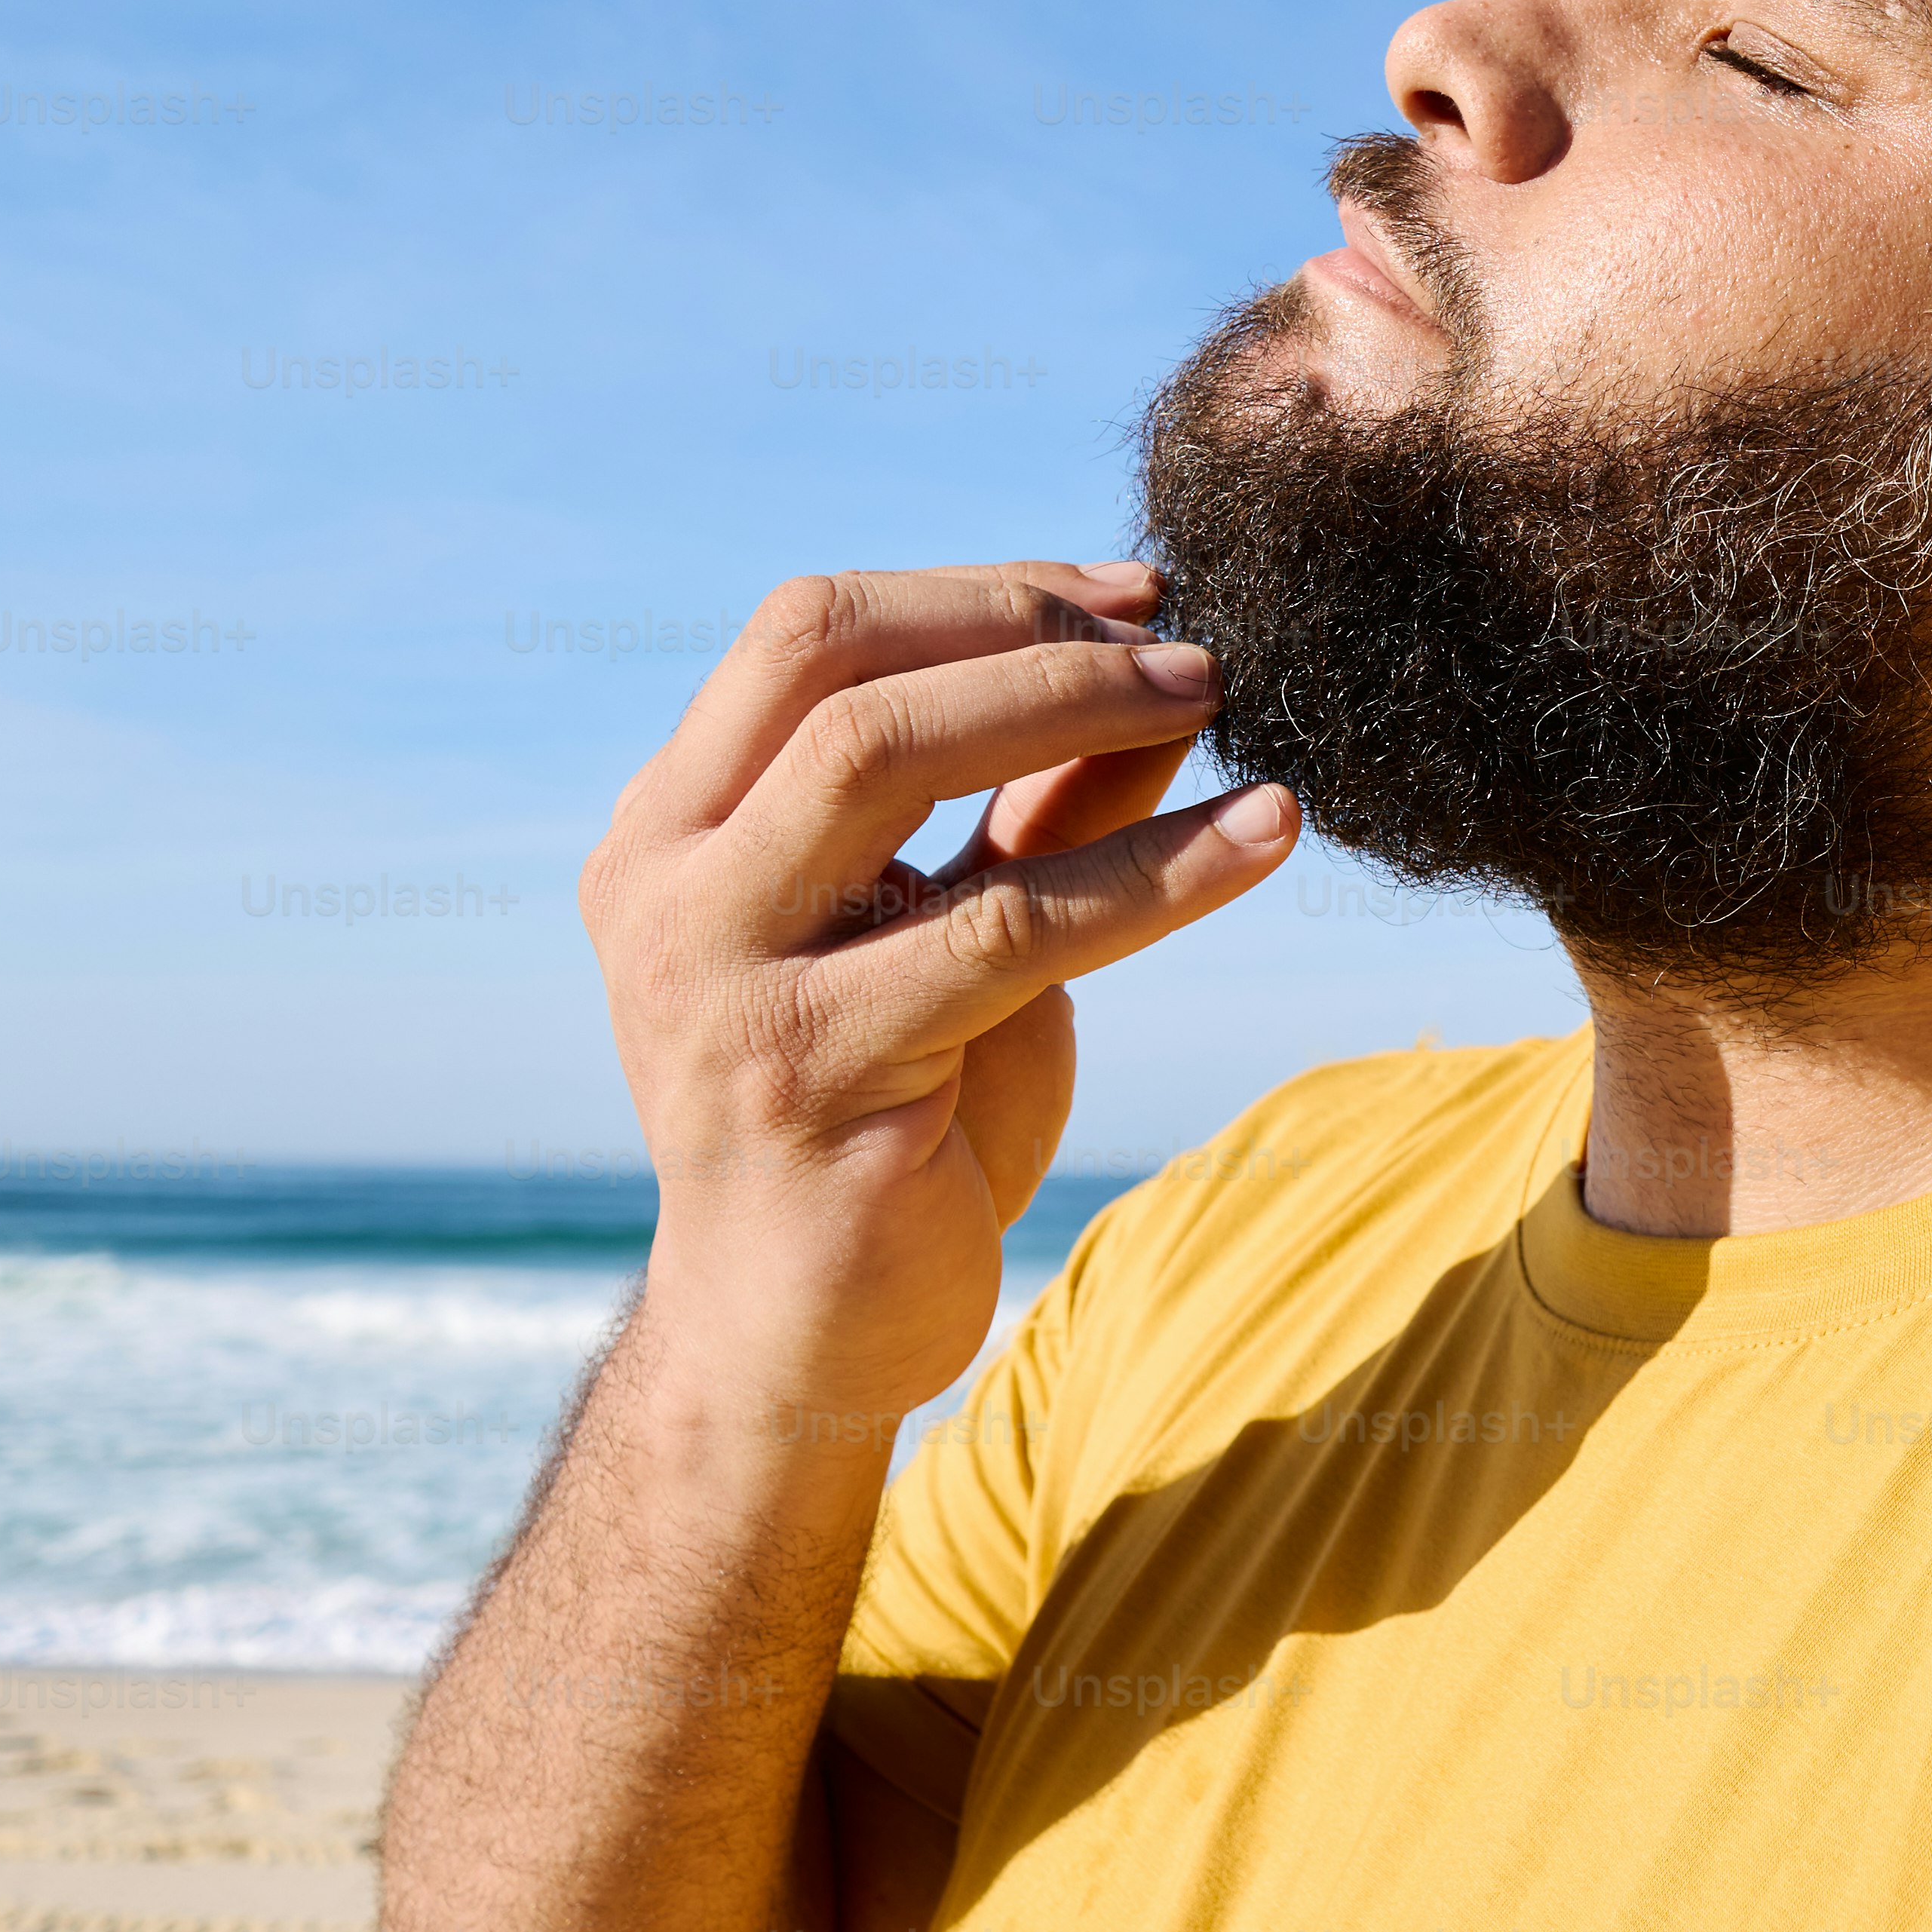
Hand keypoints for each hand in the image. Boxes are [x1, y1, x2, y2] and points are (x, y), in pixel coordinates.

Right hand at [577, 561, 1293, 1419]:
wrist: (808, 1337)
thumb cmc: (889, 1123)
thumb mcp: (961, 932)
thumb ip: (1037, 807)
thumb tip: (1162, 670)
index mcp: (674, 828)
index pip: (810, 635)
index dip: (983, 593)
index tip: (1132, 595)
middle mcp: (665, 885)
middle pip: (838, 670)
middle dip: (1026, 633)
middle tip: (1186, 648)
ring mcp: (717, 977)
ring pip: (888, 761)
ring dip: (1075, 710)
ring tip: (1215, 697)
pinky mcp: (808, 1071)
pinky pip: (1007, 927)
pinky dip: (1157, 866)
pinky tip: (1266, 832)